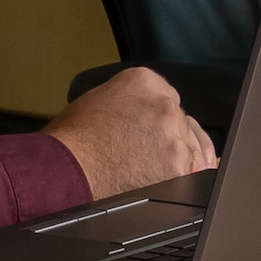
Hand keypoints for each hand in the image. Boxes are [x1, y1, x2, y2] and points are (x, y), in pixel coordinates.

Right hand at [48, 65, 219, 199]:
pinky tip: (169, 179)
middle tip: (146, 151)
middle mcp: (163, 105)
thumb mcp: (96, 100)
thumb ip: (127, 101)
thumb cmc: (69, 142)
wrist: (63, 171)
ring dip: (177, 156)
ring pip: (192, 145)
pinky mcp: (178, 166)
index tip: (152, 128)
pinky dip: (185, 175)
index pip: (167, 96)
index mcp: (142, 82)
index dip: (158, 116)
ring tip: (151, 168)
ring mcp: (173, 136)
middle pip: (182, 121)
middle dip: (169, 136)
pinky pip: (197, 169)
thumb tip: (137, 115)